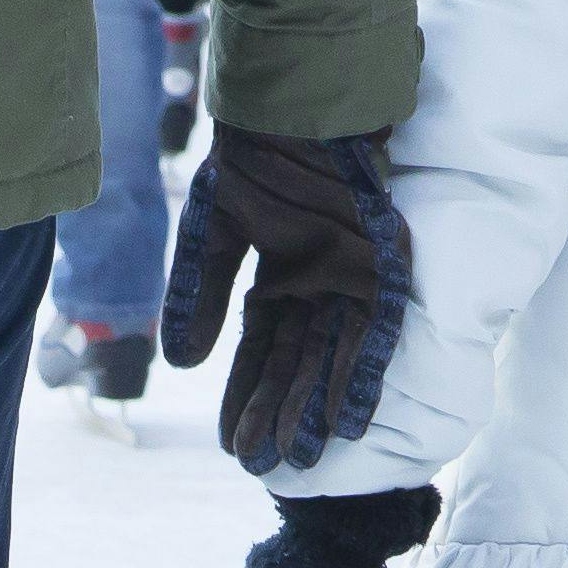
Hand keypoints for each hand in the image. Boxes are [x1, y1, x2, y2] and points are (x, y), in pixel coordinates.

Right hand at [160, 129, 414, 475]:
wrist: (299, 98)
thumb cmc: (257, 150)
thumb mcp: (212, 226)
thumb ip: (198, 292)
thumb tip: (181, 364)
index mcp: (280, 273)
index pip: (261, 349)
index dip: (246, 396)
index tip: (233, 445)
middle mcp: (319, 282)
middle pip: (298, 361)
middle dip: (281, 413)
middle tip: (266, 468)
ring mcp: (354, 274)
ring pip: (334, 355)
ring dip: (318, 406)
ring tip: (302, 458)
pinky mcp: (386, 263)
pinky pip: (378, 331)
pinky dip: (362, 374)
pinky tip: (349, 419)